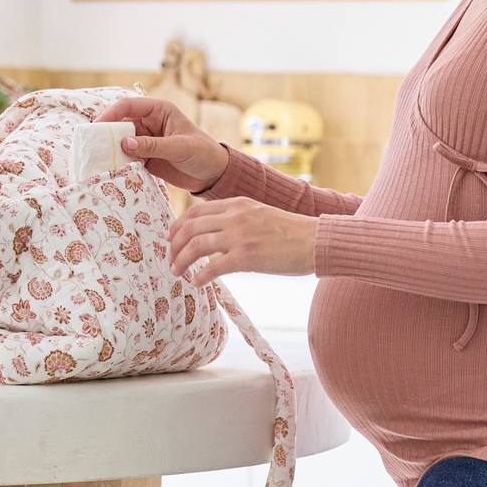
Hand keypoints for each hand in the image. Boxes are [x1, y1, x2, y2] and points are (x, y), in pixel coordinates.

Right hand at [94, 94, 227, 192]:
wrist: (214, 175)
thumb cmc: (203, 153)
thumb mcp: (179, 147)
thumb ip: (153, 146)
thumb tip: (124, 143)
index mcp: (158, 110)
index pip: (128, 106)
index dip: (111, 114)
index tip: (98, 126)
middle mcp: (149, 123)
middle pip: (120, 124)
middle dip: (107, 133)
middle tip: (93, 145)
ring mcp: (145, 141)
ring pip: (121, 141)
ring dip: (111, 149)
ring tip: (98, 159)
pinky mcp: (145, 158)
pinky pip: (127, 157)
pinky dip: (118, 162)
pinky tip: (110, 168)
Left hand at [168, 196, 316, 283]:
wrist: (315, 240)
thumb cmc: (293, 233)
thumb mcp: (261, 215)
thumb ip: (239, 219)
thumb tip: (220, 234)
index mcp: (237, 204)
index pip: (196, 211)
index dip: (178, 225)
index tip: (171, 238)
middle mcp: (235, 216)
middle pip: (190, 227)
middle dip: (175, 245)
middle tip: (170, 259)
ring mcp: (239, 236)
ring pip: (196, 245)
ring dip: (181, 260)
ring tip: (177, 272)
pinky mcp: (246, 256)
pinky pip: (213, 266)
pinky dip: (200, 275)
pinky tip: (197, 282)